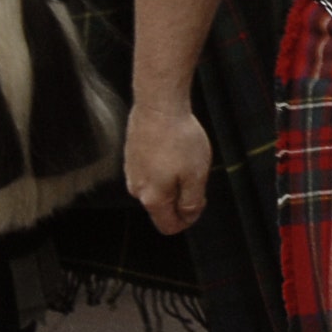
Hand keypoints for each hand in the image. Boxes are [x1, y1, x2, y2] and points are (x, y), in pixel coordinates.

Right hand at [125, 97, 211, 234]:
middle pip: (162, 207)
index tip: (200, 200)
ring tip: (184, 156)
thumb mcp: (196, 175)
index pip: (169, 226)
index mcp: (152, 199)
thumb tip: (187, 214)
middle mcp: (136, 189)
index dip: (188, 220)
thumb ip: (192, 202)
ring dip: (172, 179)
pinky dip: (163, 165)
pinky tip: (172, 146)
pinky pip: (150, 170)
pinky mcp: (131, 155)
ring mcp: (131, 171)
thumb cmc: (179, 139)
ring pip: (156, 187)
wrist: (158, 104)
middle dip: (181, 197)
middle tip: (195, 173)